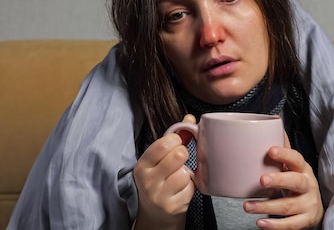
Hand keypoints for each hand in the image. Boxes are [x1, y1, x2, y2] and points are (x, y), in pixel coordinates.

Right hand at [133, 115, 195, 229]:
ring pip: (186, 172)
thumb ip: (173, 138)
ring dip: (187, 174)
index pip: (163, 144)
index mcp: (142, 165)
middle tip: (179, 161)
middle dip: (183, 155)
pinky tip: (181, 189)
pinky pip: (191, 187)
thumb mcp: (159, 159)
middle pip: (178, 156)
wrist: (156, 214)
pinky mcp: (173, 206)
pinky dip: (190, 187)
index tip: (176, 143)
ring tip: (178, 178)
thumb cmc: (159, 180)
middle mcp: (148, 181)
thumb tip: (189, 119)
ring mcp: (159, 195)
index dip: (176, 140)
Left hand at [243, 133, 323, 229]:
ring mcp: (308, 204)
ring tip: (247, 207)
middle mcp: (307, 185)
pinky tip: (260, 223)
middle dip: (278, 180)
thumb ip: (283, 147)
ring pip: (288, 206)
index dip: (284, 154)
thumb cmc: (298, 181)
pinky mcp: (305, 220)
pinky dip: (275, 225)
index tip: (270, 151)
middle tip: (260, 180)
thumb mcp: (293, 165)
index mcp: (302, 168)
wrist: (315, 209)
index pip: (296, 159)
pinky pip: (291, 224)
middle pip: (296, 182)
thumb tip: (272, 120)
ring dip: (266, 206)